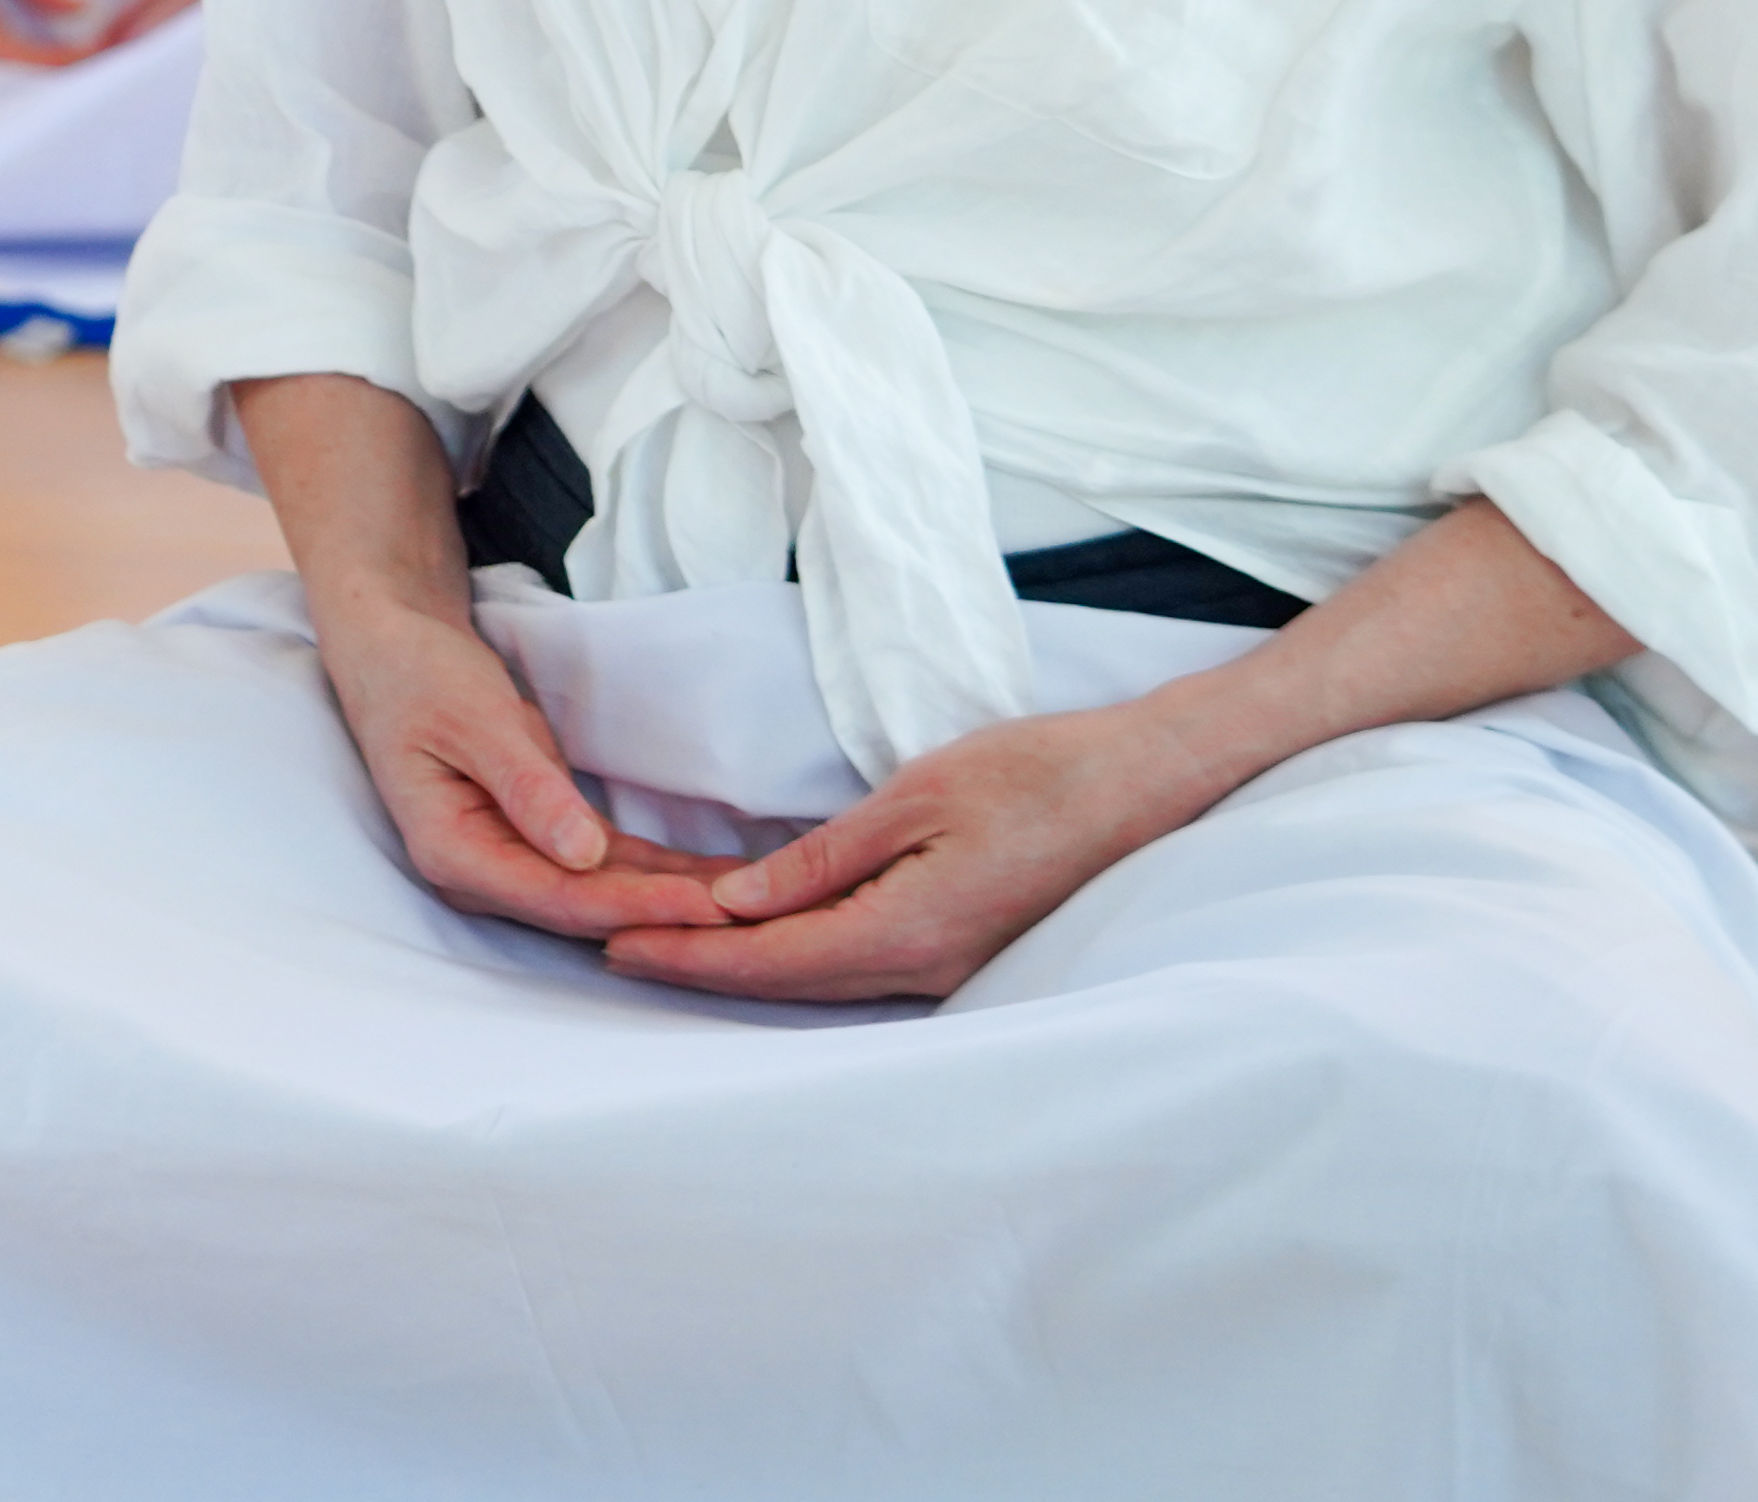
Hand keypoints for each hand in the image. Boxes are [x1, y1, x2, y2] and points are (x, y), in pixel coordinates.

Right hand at [315, 597, 750, 942]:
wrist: (397, 650)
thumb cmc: (422, 678)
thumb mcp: (474, 720)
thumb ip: (526, 788)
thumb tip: (582, 856)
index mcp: (453, 852)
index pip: (556, 897)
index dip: (635, 906)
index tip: (706, 906)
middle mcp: (482, 873)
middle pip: (586, 909)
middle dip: (667, 916)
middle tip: (751, 918)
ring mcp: (511, 859)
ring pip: (603, 893)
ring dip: (671, 899)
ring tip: (753, 906)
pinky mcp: (540, 837)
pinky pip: (607, 864)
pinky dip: (658, 871)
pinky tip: (715, 880)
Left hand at [600, 693, 1233, 1002]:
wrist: (1147, 786)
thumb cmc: (1040, 774)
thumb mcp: (919, 797)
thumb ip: (825, 857)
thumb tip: (738, 900)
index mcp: (906, 933)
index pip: (769, 960)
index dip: (687, 956)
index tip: (613, 946)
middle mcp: (922, 969)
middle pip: (785, 984)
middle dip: (698, 970)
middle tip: (610, 949)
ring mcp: (946, 966)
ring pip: (820, 980)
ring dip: (743, 968)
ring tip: (667, 947)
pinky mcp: (961, 947)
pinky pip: (858, 963)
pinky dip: (796, 954)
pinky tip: (761, 935)